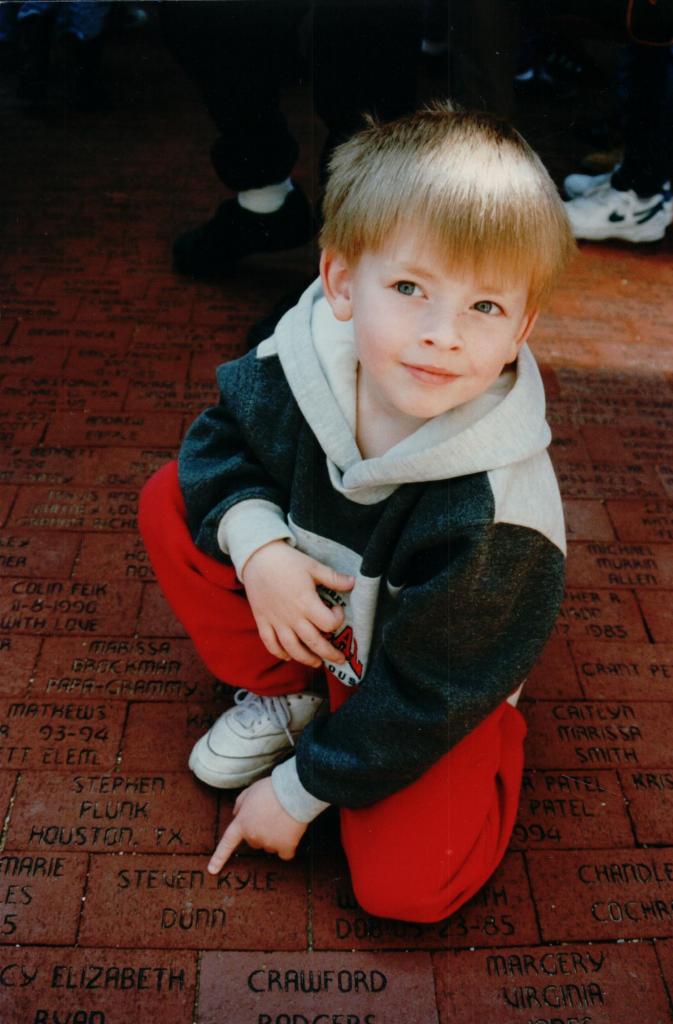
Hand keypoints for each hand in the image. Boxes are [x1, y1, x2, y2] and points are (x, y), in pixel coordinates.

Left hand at [207, 776, 307, 873]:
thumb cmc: (271, 789)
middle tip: (271, 815)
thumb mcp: (249, 791)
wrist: (293, 792)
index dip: (219, 858)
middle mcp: (253, 837)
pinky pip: (285, 853)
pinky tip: (291, 832)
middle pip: (255, 841)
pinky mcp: (285, 847)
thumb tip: (236, 814)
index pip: (227, 843)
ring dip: (275, 837)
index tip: (212, 870)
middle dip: (261, 831)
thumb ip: (240, 805)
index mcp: (242, 823)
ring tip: (283, 819)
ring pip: (271, 846)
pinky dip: (288, 846)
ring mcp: (269, 844)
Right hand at [241, 541, 353, 667]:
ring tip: (317, 663)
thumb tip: (353, 583)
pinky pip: (270, 644)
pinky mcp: (263, 621)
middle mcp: (292, 616)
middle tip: (339, 659)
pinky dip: (279, 653)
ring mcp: (276, 621)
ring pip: (293, 649)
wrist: (257, 557)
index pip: (328, 623)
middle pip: (314, 643)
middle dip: (329, 654)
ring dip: (306, 659)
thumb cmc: (286, 560)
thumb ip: (333, 578)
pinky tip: (288, 656)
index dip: (337, 619)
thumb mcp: (313, 566)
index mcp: (306, 602)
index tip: (337, 610)